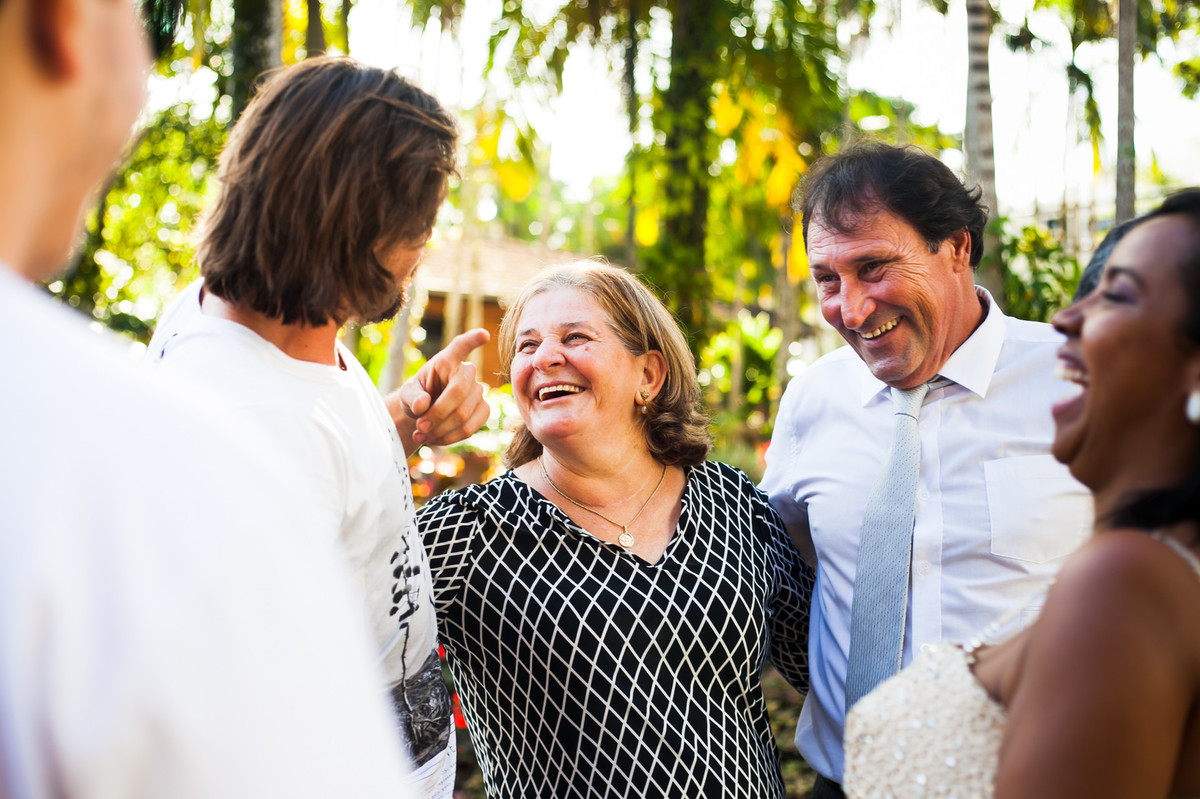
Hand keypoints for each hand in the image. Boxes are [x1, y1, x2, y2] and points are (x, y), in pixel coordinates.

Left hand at [387, 328, 489, 454]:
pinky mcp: (484, 411)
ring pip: (463, 415)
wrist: (424, 415)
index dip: (472, 340)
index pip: (460, 347)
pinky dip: (449, 438)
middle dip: (437, 414)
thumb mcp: (406, 394)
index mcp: (446, 361)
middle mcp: (467, 373)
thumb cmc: (417, 397)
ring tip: (422, 436)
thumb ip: (411, 397)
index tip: (484, 334)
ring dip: (440, 430)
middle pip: (458, 393)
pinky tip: (435, 440)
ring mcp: (479, 392)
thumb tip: (423, 405)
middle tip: (419, 427)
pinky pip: (470, 428)